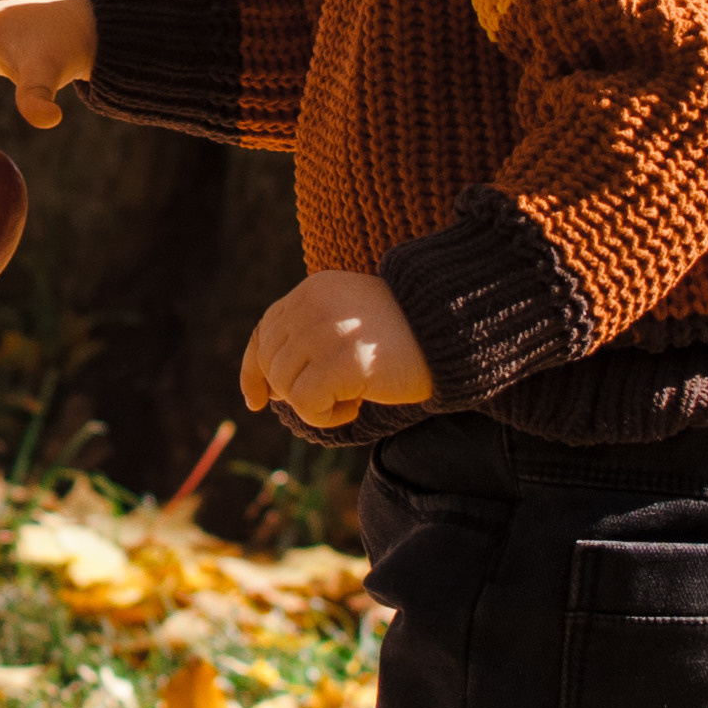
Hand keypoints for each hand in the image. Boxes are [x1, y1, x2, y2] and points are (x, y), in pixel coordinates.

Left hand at [239, 271, 432, 429]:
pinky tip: (357, 405)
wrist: (453, 329)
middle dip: (293, 391)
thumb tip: (270, 389)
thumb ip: (311, 338)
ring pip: (286, 387)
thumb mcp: (348, 324)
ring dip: (316, 404)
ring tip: (354, 396)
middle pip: (273, 364)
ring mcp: (325, 331)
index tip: (257, 401)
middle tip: (335, 396)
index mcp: (312, 291)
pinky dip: (326, 417)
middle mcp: (311, 305)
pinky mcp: (343, 361)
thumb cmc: (406, 335)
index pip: (264, 332)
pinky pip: (307, 405)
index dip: (254, 370)